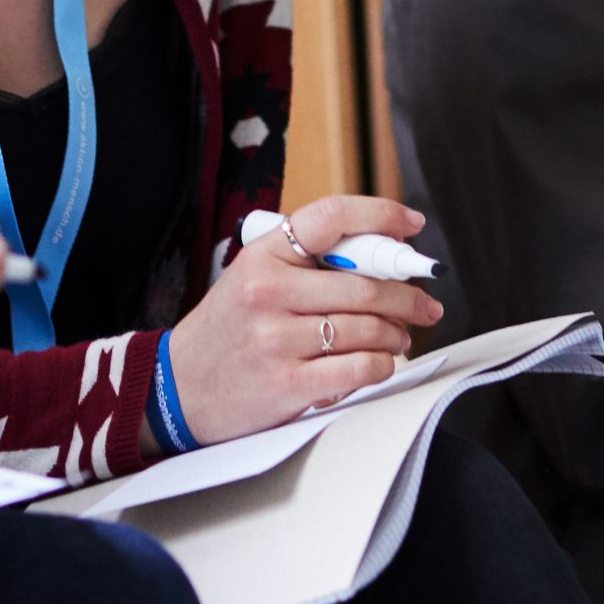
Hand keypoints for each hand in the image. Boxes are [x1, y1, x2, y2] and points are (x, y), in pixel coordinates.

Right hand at [165, 196, 443, 446]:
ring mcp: (277, 339)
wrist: (180, 388)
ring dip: (397, 334)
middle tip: (424, 304)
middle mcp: (268, 292)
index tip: (411, 226)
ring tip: (399, 337)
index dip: (380, 215)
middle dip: (407, 295)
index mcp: (262, 255)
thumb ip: (307, 266)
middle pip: (364, 284)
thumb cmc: (229, 330)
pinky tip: (378, 362)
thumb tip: (382, 260)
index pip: (330, 218)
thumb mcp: (253, 279)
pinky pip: (360, 368)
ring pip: (368, 328)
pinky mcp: (289, 384)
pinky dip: (381, 365)